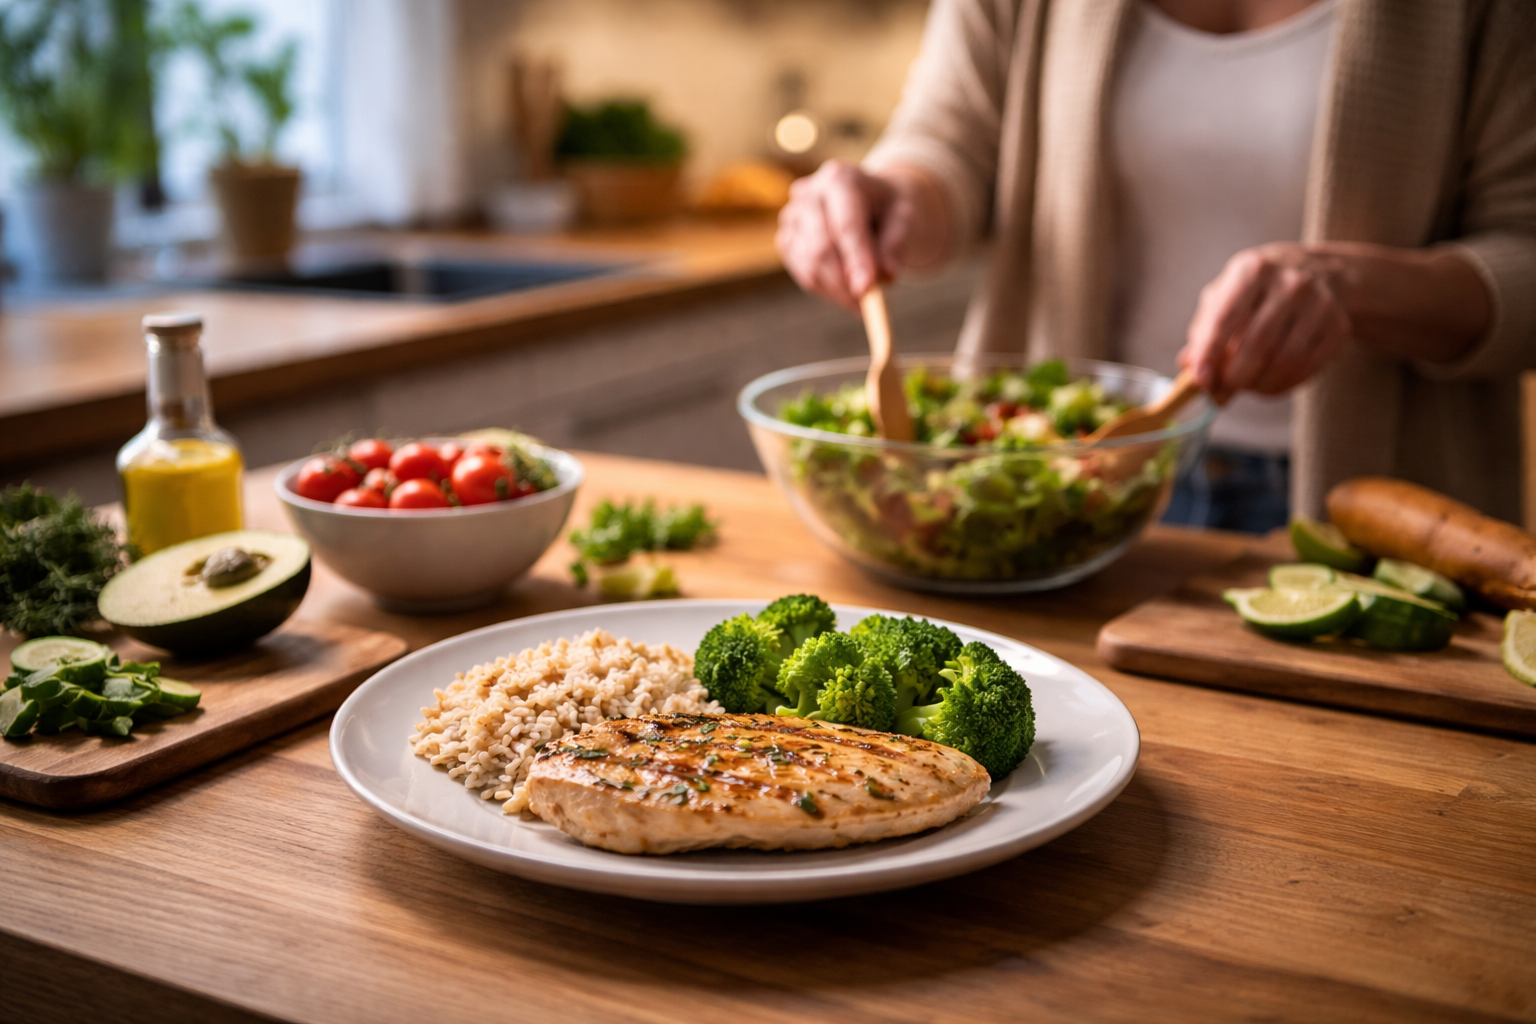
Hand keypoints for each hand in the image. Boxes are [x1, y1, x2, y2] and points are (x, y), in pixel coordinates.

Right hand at [775, 160, 948, 310]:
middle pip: (820, 245)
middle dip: (843, 283)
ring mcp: (792, 216)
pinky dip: (825, 290)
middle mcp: (810, 194)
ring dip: (836, 291)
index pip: (846, 225)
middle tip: (867, 307)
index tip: (867, 290)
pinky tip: (845, 291)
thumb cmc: (888, 208)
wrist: (867, 198)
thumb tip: (886, 275)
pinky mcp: (786, 238)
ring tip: (863, 301)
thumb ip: (896, 243)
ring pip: (809, 264)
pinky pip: (802, 273)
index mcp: (841, 179)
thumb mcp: (904, 216)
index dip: (856, 259)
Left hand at [1180, 243, 1352, 403]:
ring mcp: (1319, 303)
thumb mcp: (1226, 296)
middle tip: (1223, 390)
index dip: (1210, 353)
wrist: (1321, 273)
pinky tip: (1270, 383)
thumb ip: (1204, 331)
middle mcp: (1289, 282)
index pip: (1226, 317)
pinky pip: (1305, 370)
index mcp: (1252, 270)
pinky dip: (1281, 386)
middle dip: (1235, 377)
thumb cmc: (1258, 292)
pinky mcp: (1338, 326)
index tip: (1201, 380)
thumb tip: (1188, 368)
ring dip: (1258, 386)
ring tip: (1247, 386)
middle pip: (1257, 345)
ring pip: (1284, 362)